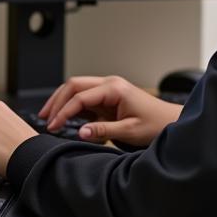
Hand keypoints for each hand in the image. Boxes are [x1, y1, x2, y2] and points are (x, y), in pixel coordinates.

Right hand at [39, 75, 182, 146]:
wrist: (171, 122)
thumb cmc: (156, 124)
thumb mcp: (129, 131)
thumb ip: (103, 130)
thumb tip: (80, 132)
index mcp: (114, 88)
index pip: (79, 96)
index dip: (63, 111)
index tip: (53, 126)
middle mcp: (109, 84)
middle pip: (73, 86)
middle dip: (57, 101)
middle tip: (45, 119)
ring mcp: (108, 90)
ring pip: (77, 89)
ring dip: (62, 102)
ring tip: (48, 117)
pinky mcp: (108, 98)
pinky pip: (85, 99)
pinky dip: (72, 107)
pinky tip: (64, 118)